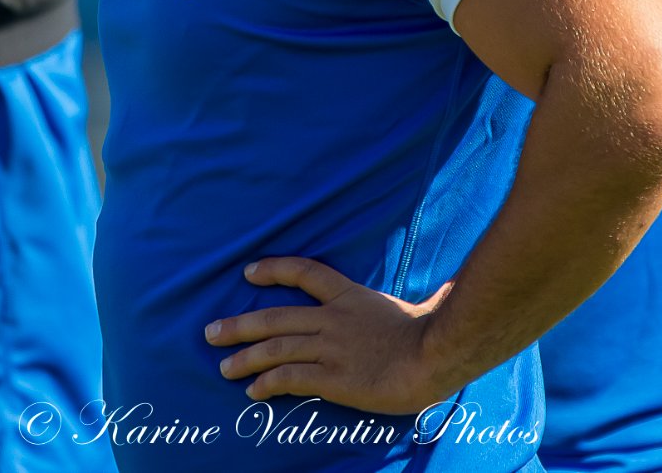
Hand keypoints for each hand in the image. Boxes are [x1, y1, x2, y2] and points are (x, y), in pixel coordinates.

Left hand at [205, 257, 460, 415]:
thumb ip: (424, 296)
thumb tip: (450, 288)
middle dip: (239, 325)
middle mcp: (332, 318)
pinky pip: (290, 378)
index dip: (274, 270)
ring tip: (223, 367)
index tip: (249, 272)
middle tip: (211, 332)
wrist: (435, 354)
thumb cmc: (434, 331)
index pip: (304, 272)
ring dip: (245, 358)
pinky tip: (253, 391)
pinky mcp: (332, 376)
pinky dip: (267, 384)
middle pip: (274, 317)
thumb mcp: (419, 305)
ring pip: (274, 348)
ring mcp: (330, 347)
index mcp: (350, 296)